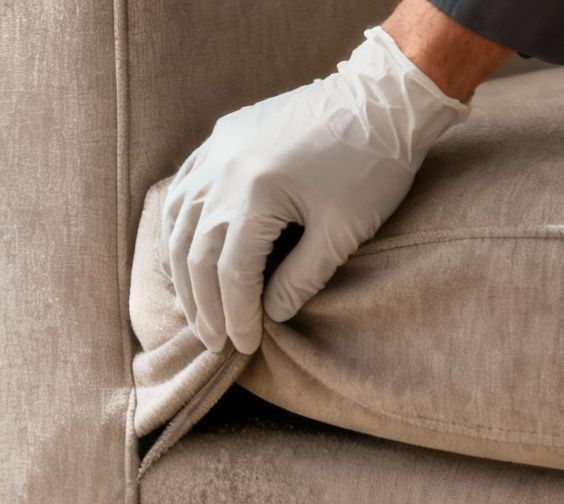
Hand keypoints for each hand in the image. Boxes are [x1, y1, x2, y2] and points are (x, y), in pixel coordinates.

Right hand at [161, 26, 470, 353]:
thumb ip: (302, 279)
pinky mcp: (225, 135)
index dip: (234, 316)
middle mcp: (224, 170)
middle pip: (195, 253)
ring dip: (182, 269)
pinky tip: (184, 249)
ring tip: (195, 305)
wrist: (383, 97)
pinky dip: (179, 223)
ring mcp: (219, 148)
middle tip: (213, 340)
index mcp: (255, 194)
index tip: (243, 346)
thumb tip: (270, 314)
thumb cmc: (372, 165)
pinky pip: (184, 185)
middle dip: (203, 304)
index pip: (231, 273)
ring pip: (179, 220)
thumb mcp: (343, 232)